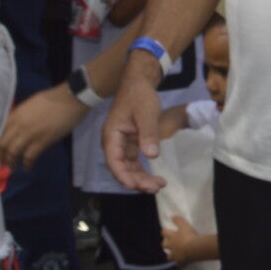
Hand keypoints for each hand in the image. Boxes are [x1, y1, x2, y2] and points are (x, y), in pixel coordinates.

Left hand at [0, 85, 86, 171]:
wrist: (71, 98)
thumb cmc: (53, 98)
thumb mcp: (30, 104)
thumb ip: (20, 116)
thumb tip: (16, 127)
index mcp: (15, 115)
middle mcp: (19, 125)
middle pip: (4, 145)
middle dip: (1, 156)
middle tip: (1, 164)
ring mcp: (30, 133)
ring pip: (14, 152)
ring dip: (11, 162)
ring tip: (12, 168)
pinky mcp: (43, 140)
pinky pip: (30, 156)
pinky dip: (27, 164)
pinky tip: (28, 167)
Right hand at [102, 65, 166, 191]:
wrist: (139, 83)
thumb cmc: (140, 95)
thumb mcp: (146, 113)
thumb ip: (148, 133)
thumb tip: (151, 156)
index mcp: (111, 136)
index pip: (114, 162)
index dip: (124, 177)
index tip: (138, 186)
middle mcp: (113, 143)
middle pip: (121, 169)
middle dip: (137, 181)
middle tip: (157, 187)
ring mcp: (121, 145)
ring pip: (128, 168)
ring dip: (140, 179)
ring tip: (159, 185)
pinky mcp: (130, 144)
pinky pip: (134, 162)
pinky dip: (142, 171)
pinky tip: (154, 178)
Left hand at [162, 214, 203, 265]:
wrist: (192, 249)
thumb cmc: (188, 236)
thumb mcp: (184, 225)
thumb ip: (178, 220)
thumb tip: (172, 216)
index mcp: (172, 237)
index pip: (164, 233)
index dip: (164, 232)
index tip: (164, 231)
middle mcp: (171, 246)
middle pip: (164, 245)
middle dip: (165, 244)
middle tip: (168, 243)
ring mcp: (175, 255)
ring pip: (169, 257)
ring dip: (170, 256)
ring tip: (173, 255)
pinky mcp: (180, 262)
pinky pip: (179, 264)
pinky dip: (180, 263)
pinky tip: (182, 263)